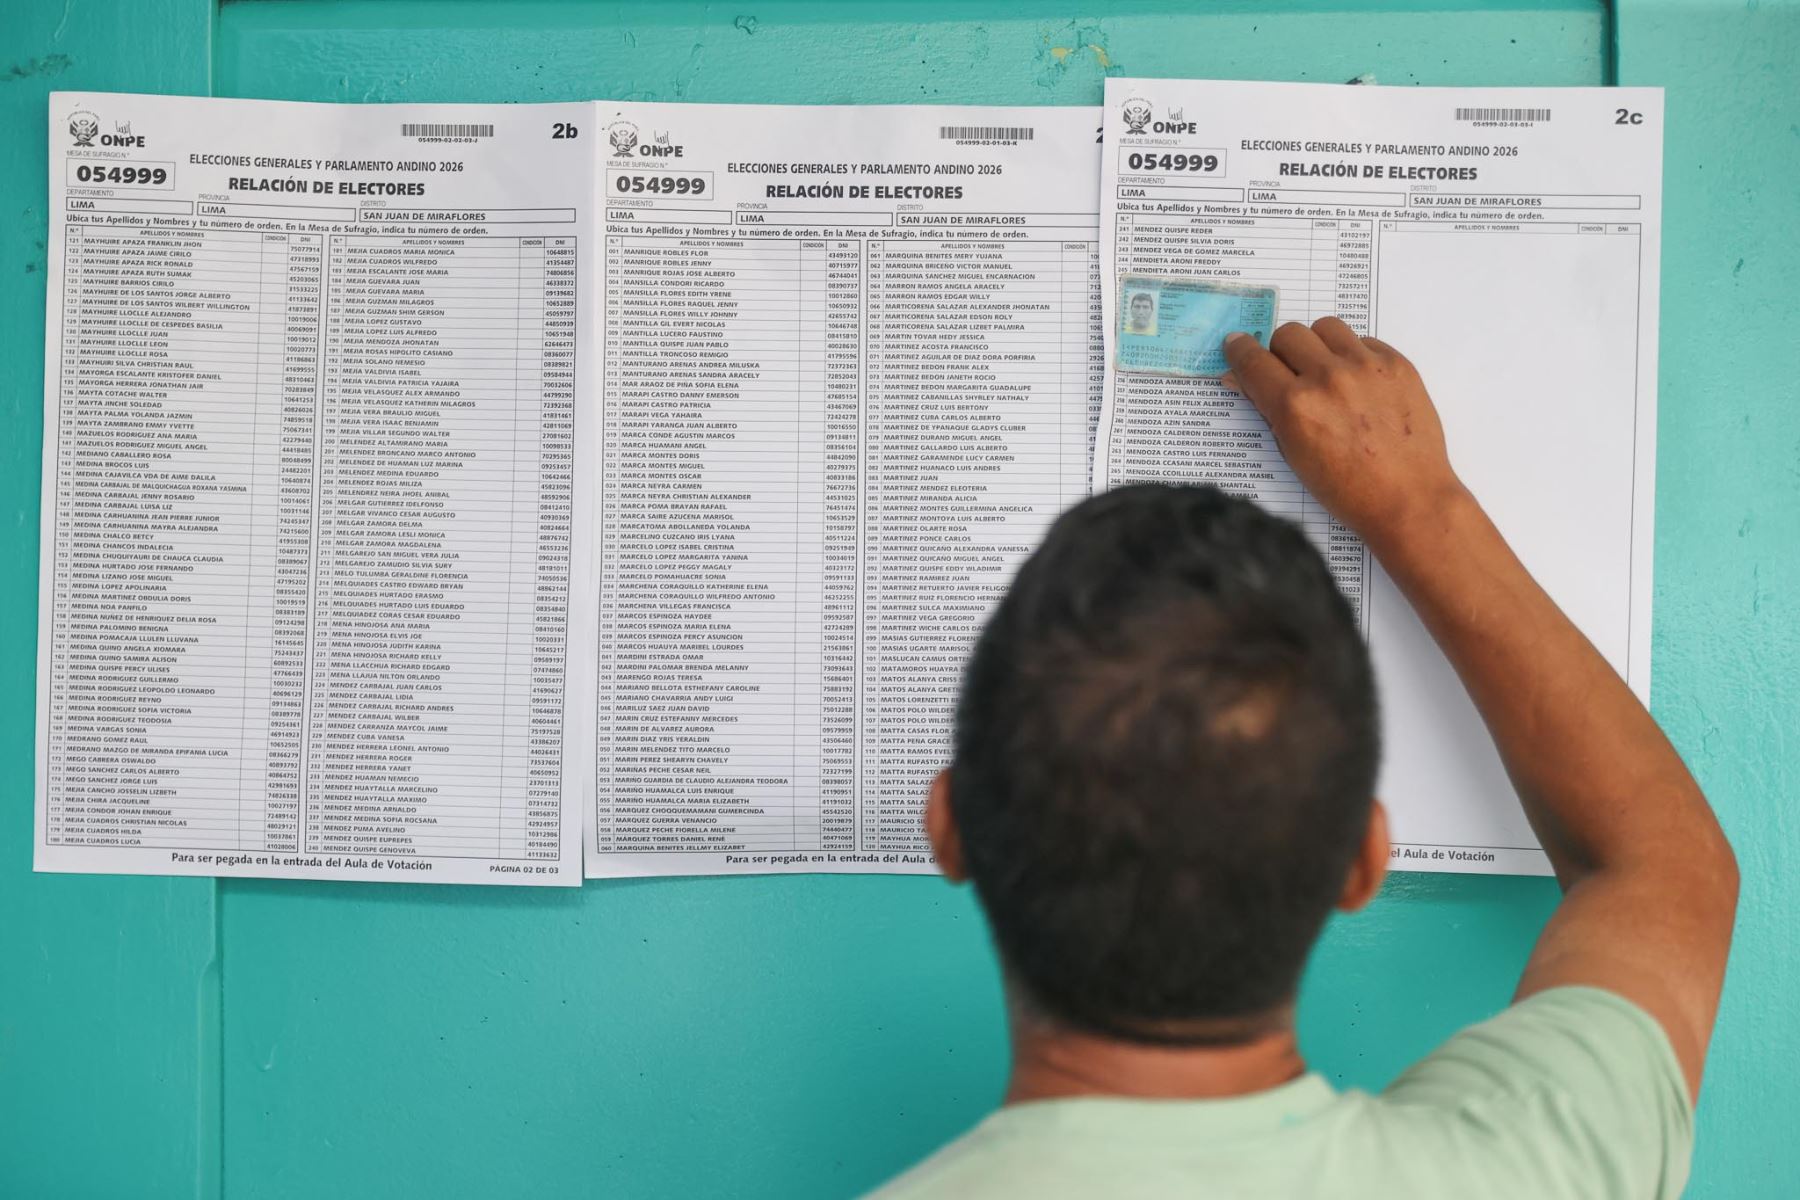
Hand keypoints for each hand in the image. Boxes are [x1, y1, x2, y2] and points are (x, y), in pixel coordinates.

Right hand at [1222, 317, 1462, 549]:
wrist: (1408, 499)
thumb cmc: (1346, 490)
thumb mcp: (1294, 455)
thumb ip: (1267, 410)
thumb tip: (1241, 379)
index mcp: (1295, 406)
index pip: (1253, 360)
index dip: (1240, 350)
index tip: (1237, 346)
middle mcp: (1328, 378)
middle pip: (1288, 334)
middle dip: (1282, 352)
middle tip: (1291, 375)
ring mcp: (1366, 367)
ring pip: (1326, 328)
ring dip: (1318, 346)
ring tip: (1327, 374)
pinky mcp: (1397, 364)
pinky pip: (1364, 341)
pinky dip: (1354, 356)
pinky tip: (1360, 386)